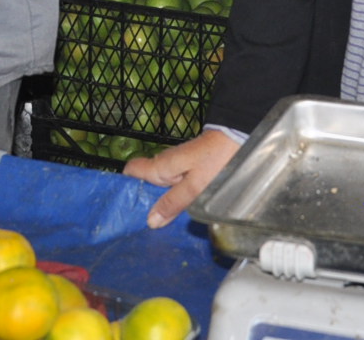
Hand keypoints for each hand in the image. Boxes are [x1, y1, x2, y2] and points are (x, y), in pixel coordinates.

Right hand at [125, 129, 240, 227]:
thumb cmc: (216, 159)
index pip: (131, 171)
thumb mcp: (195, 187)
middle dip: (142, 201)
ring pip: (160, 185)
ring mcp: (177, 166)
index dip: (124, 186)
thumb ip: (173, 203)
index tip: (124, 207)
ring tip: (159, 227)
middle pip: (145, 182)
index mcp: (160, 166)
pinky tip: (178, 213)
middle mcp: (165, 164)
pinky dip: (172, 198)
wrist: (239, 137)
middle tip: (142, 227)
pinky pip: (174, 185)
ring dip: (159, 202)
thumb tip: (150, 221)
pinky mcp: (189, 168)